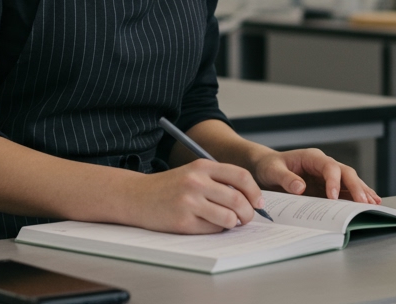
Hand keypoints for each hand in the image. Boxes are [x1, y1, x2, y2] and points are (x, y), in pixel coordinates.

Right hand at [123, 159, 264, 233]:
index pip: (241, 176)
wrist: (137, 196)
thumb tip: (251, 199)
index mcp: (203, 166)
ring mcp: (189, 202)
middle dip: (248, 213)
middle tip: (246, 218)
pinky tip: (208, 224)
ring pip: (228, 217)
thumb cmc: (170, 187)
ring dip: (233, 223)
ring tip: (228, 222)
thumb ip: (219, 180)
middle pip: (238, 199)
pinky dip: (216, 229)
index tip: (258, 202)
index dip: (255, 192)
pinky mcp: (183, 221)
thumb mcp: (194, 173)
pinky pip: (213, 229)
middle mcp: (197, 181)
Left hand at [251, 148, 380, 203]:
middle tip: (363, 203)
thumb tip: (300, 188)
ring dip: (361, 192)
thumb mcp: (272, 171)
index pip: (329, 167)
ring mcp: (327, 175)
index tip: (332, 197)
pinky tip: (368, 203)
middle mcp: (323, 164)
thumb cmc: (269, 166)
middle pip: (345, 172)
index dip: (334, 181)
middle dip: (356, 187)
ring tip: (373, 204)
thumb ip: (285, 178)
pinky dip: (356, 196)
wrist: (266, 167)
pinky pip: (345, 190)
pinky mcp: (327, 186)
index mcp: (311, 157)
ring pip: (350, 180)